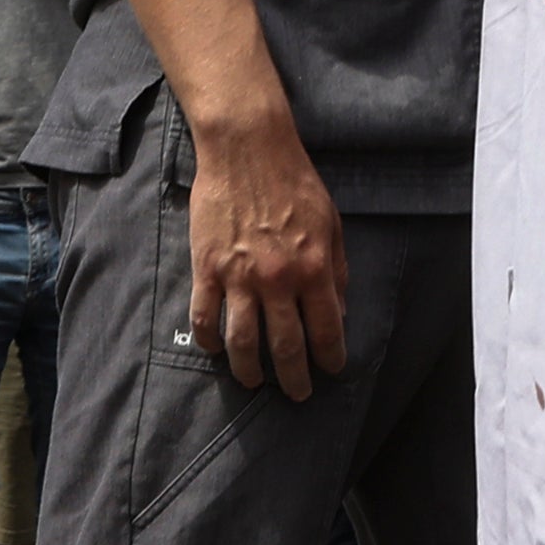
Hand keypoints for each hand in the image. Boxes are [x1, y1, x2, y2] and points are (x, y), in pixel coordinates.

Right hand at [187, 109, 347, 399]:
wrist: (247, 149)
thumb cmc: (294, 182)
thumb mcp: (331, 223)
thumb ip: (336, 270)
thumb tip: (340, 311)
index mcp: (314, 269)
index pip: (327, 330)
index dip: (331, 358)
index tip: (331, 370)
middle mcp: (279, 280)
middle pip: (287, 348)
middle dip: (295, 379)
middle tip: (298, 395)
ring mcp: (239, 277)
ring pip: (243, 342)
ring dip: (250, 371)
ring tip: (255, 382)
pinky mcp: (208, 268)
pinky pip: (205, 317)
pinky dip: (210, 341)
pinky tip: (216, 350)